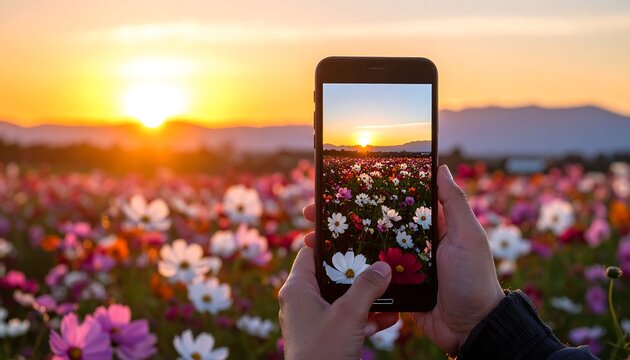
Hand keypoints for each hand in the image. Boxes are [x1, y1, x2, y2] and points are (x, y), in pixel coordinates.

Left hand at [278, 243, 398, 358]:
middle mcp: (301, 301)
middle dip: (357, 272)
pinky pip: (346, 320)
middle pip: (330, 276)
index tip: (352, 233)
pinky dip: (365, 318)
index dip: (328, 242)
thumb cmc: (324, 352)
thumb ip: (367, 287)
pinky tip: (390, 317)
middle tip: (379, 260)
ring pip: (341, 299)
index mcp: (297, 289)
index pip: (309, 253)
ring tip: (391, 288)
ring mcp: (313, 321)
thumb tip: (382, 266)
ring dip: (366, 297)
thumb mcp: (349, 315)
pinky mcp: (325, 337)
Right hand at [299, 164, 503, 354]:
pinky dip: (347, 270)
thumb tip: (441, 167)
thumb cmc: (473, 278)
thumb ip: (454, 203)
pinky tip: (324, 264)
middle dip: (339, 216)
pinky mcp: (392, 288)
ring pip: (363, 249)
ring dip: (336, 243)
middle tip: (311, 211)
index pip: (391, 203)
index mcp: (427, 225)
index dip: (366, 194)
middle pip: (370, 224)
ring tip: (309, 237)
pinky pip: (367, 276)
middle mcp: (410, 242)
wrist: (471, 326)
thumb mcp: (467, 235)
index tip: (339, 185)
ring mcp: (399, 266)